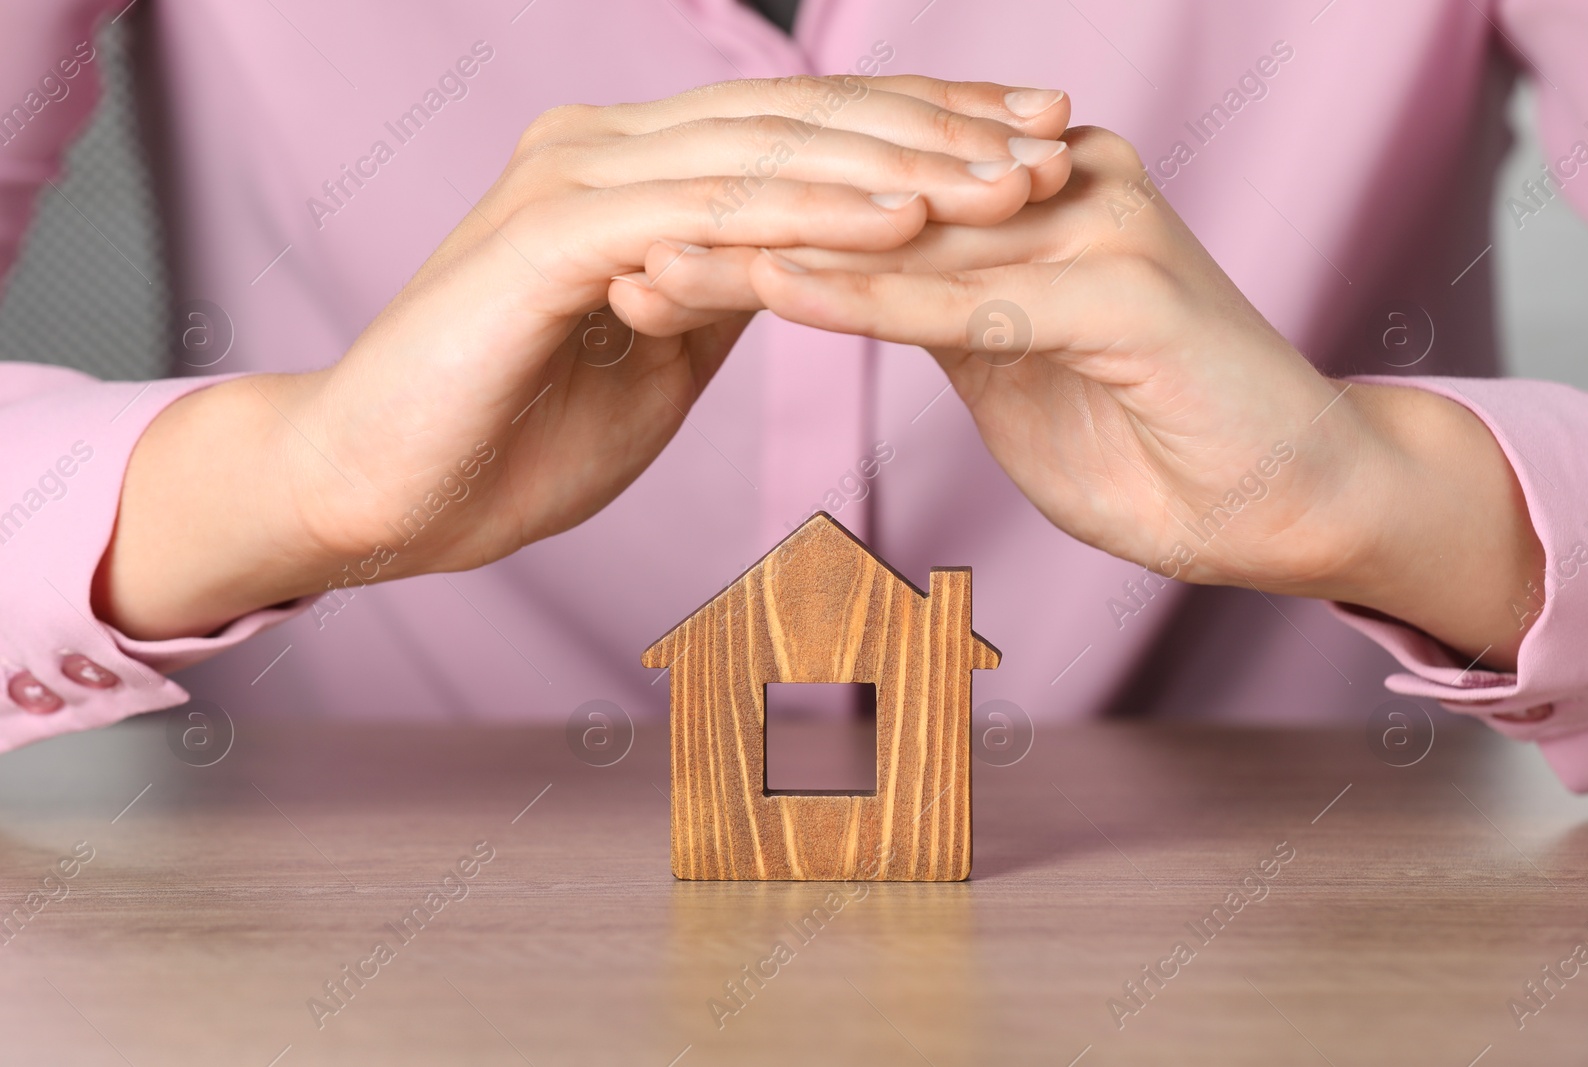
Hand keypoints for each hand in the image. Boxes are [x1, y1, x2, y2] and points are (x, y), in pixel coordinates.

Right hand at [98, 76, 1072, 639]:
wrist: (375, 493)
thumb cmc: (509, 436)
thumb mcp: (657, 356)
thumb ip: (728, 291)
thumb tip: (817, 266)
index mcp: (639, 169)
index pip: (807, 128)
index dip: (926, 129)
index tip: (1034, 143)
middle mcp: (610, 148)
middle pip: (806, 116)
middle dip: (944, 125)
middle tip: (1061, 134)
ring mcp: (577, 183)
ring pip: (770, 150)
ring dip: (903, 161)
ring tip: (1015, 176)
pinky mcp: (550, 241)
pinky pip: (708, 214)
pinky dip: (812, 216)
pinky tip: (907, 222)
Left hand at [653, 125, 1541, 667]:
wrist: (1302, 500)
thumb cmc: (1160, 444)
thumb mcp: (1020, 371)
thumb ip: (946, 317)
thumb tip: (858, 288)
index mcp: (1028, 202)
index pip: (861, 204)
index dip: (745, 225)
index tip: (635, 251)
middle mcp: (1059, 187)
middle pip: (863, 202)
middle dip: (730, 228)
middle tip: (605, 243)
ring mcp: (1093, 225)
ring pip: (897, 238)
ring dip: (766, 253)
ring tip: (650, 263)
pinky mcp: (1120, 289)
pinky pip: (964, 297)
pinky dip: (863, 299)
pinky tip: (771, 289)